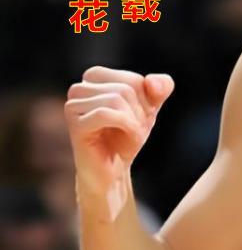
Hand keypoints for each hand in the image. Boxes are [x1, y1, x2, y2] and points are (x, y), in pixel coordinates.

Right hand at [66, 67, 172, 210]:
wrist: (113, 172)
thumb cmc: (126, 138)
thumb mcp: (150, 108)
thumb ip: (160, 87)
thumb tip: (152, 81)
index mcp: (95, 78)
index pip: (134, 80)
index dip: (145, 103)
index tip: (138, 119)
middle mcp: (80, 88)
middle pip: (125, 90)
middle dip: (139, 114)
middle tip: (134, 132)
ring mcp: (73, 104)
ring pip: (116, 100)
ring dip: (133, 123)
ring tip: (129, 137)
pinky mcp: (74, 122)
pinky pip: (106, 114)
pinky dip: (126, 126)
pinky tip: (128, 139)